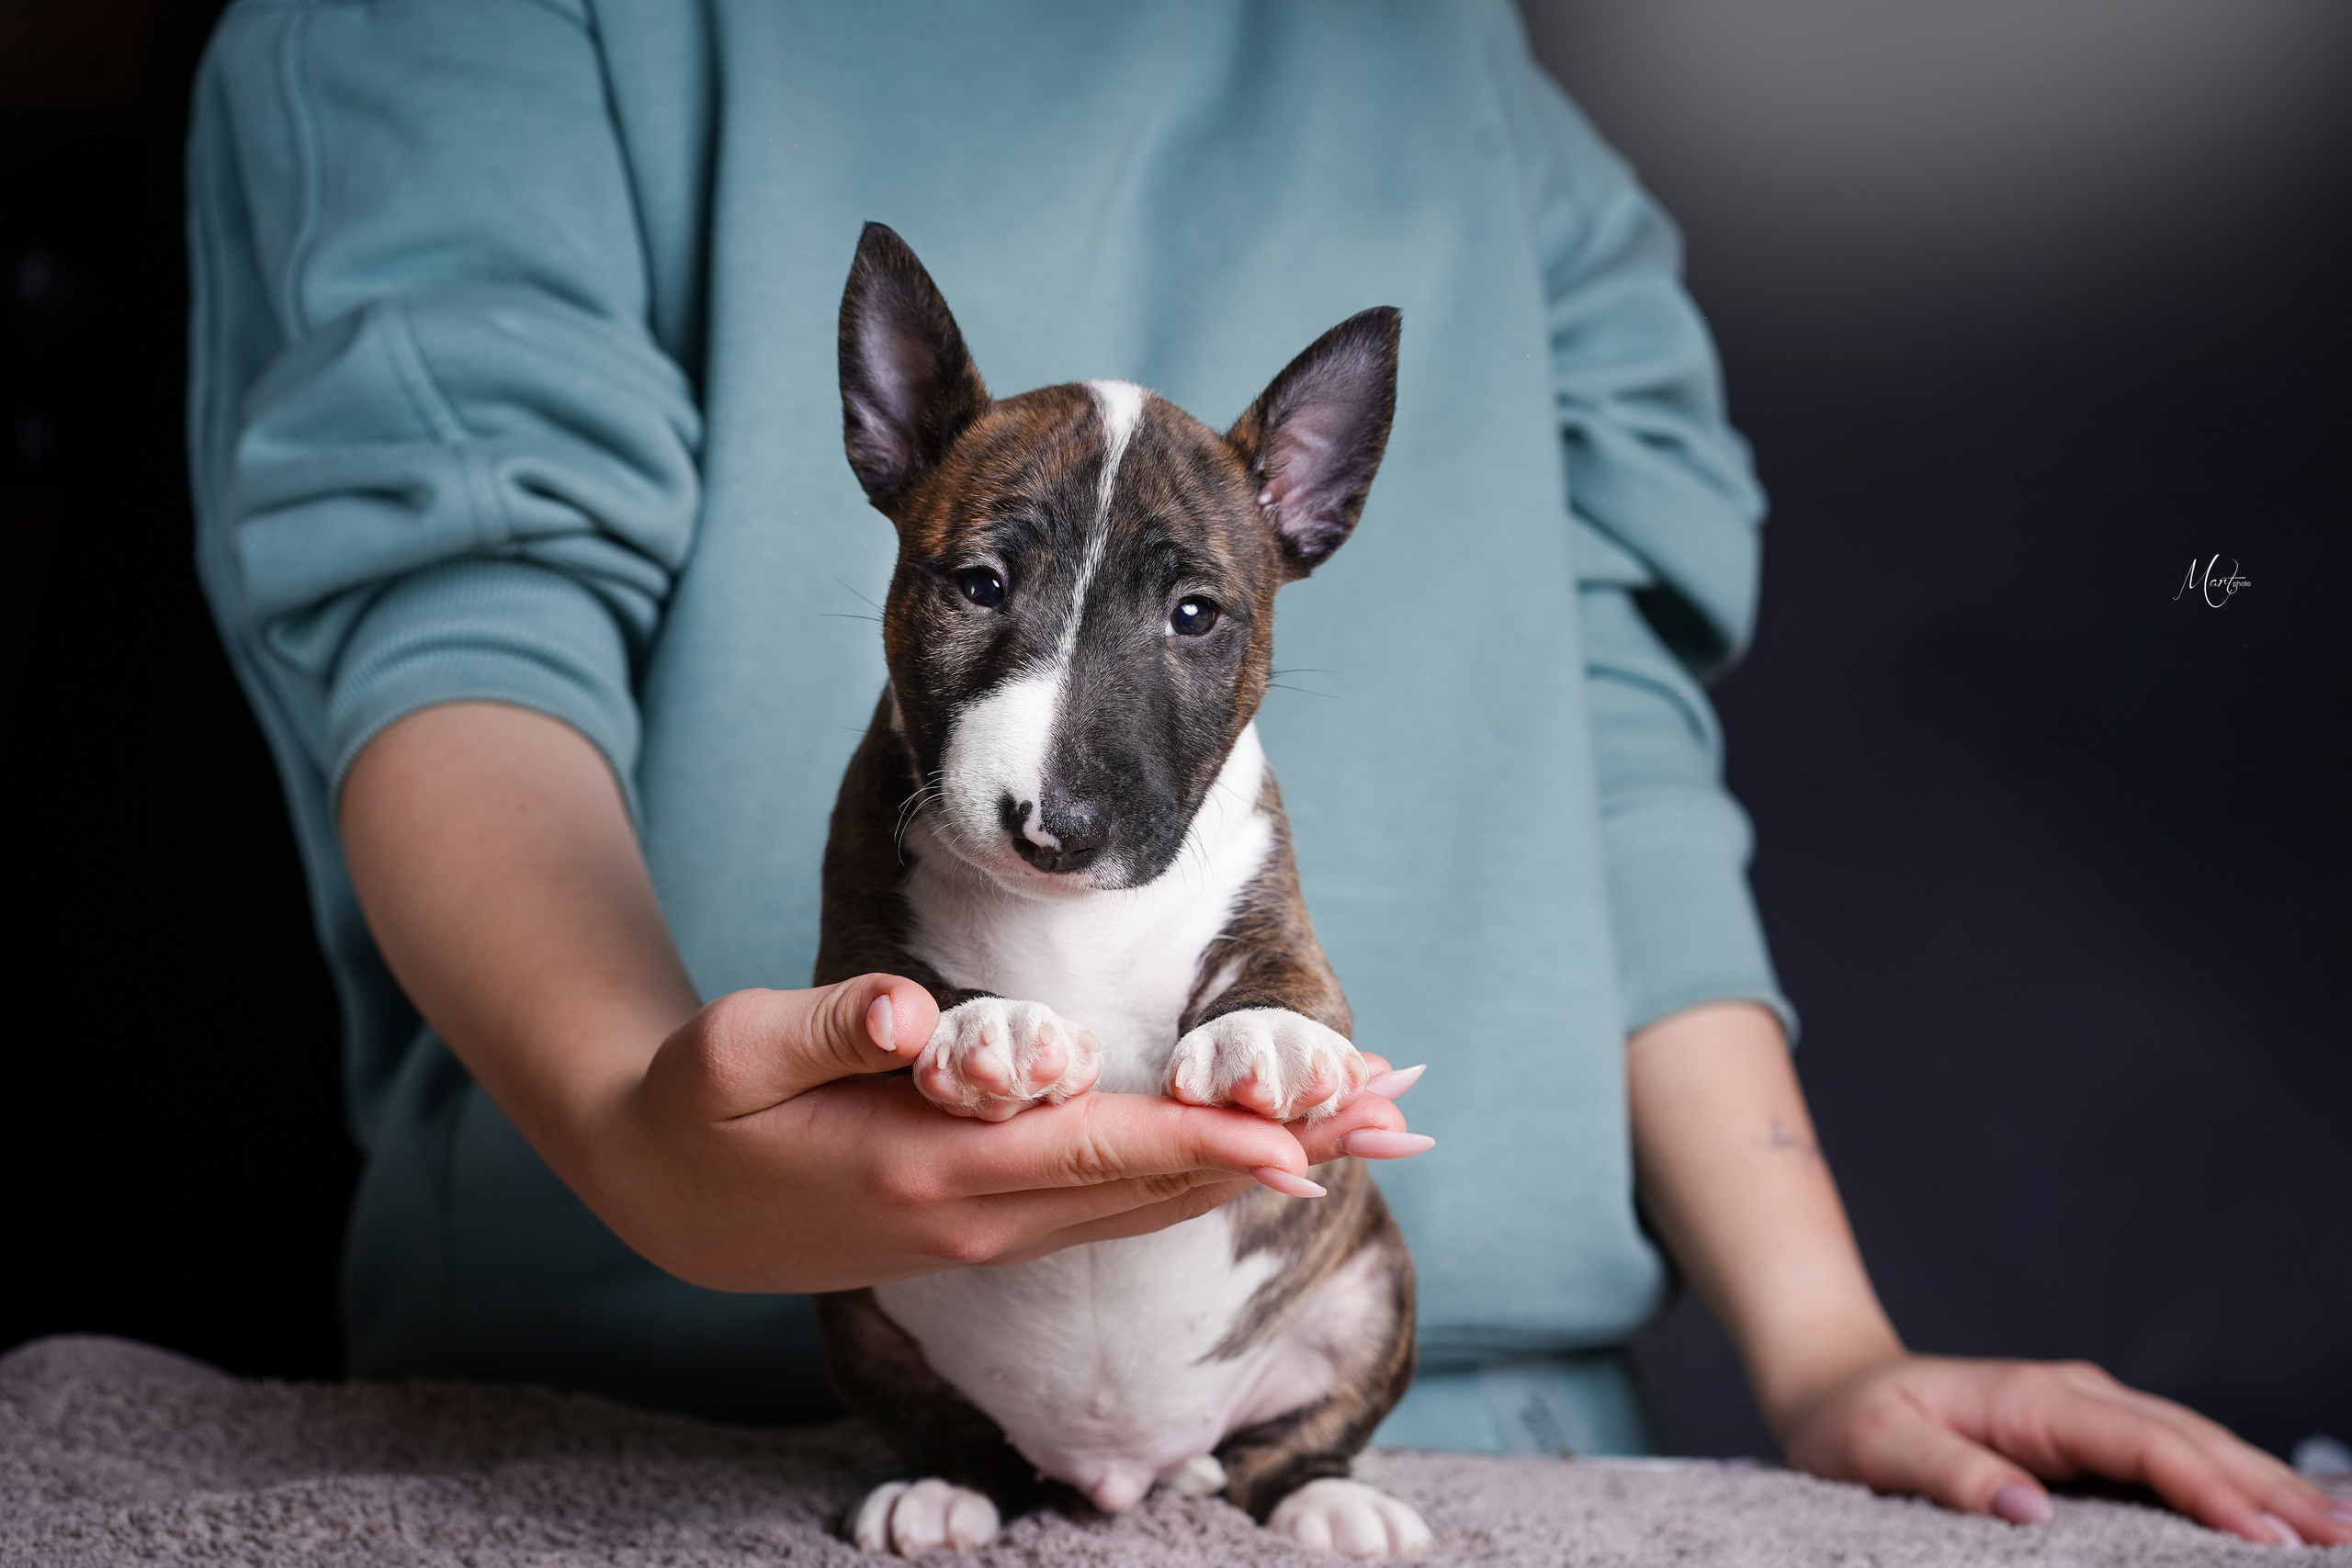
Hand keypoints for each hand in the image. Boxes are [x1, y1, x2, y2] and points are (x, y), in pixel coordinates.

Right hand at [581, 971, 1425, 1292]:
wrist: (666, 1203)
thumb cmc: (700, 1110)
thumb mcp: (733, 1053)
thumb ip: (829, 1026)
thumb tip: (910, 1008)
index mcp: (925, 1171)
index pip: (1090, 1154)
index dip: (1198, 1147)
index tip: (1296, 1142)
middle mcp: (978, 1219)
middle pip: (1152, 1190)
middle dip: (1277, 1153)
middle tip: (1393, 1116)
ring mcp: (989, 1234)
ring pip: (1147, 1207)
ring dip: (1255, 1170)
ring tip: (1360, 1130)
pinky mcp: (989, 1227)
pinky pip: (1115, 1207)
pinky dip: (1196, 1180)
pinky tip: (1254, 1158)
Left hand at [1779, 1353, 2351, 1546]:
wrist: (1832, 1386)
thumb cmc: (1851, 1422)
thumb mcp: (1879, 1449)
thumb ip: (1950, 1476)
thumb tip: (2030, 1511)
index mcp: (2034, 1398)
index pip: (2144, 1443)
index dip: (2209, 1488)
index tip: (2267, 1534)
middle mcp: (2074, 1397)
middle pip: (2192, 1439)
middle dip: (2270, 1486)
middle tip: (2343, 1536)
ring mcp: (2088, 1414)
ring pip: (2195, 1444)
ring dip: (2266, 1483)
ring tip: (2338, 1526)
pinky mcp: (2088, 1437)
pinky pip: (2173, 1458)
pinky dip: (2231, 1481)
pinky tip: (2277, 1510)